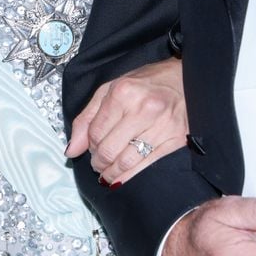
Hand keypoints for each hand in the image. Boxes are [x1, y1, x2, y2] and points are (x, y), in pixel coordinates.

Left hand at [66, 58, 186, 183]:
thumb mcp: (111, 89)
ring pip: (126, 163)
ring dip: (112, 174)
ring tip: (108, 173)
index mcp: (123, 92)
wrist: (184, 78)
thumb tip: (72, 150)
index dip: (89, 145)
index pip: (95, 132)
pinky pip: (147, 166)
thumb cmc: (147, 83)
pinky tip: (124, 177)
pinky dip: (131, 177)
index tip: (92, 148)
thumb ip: (88, 117)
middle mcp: (142, 108)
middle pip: (109, 150)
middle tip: (99, 164)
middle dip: (98, 163)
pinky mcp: (175, 140)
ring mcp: (161, 125)